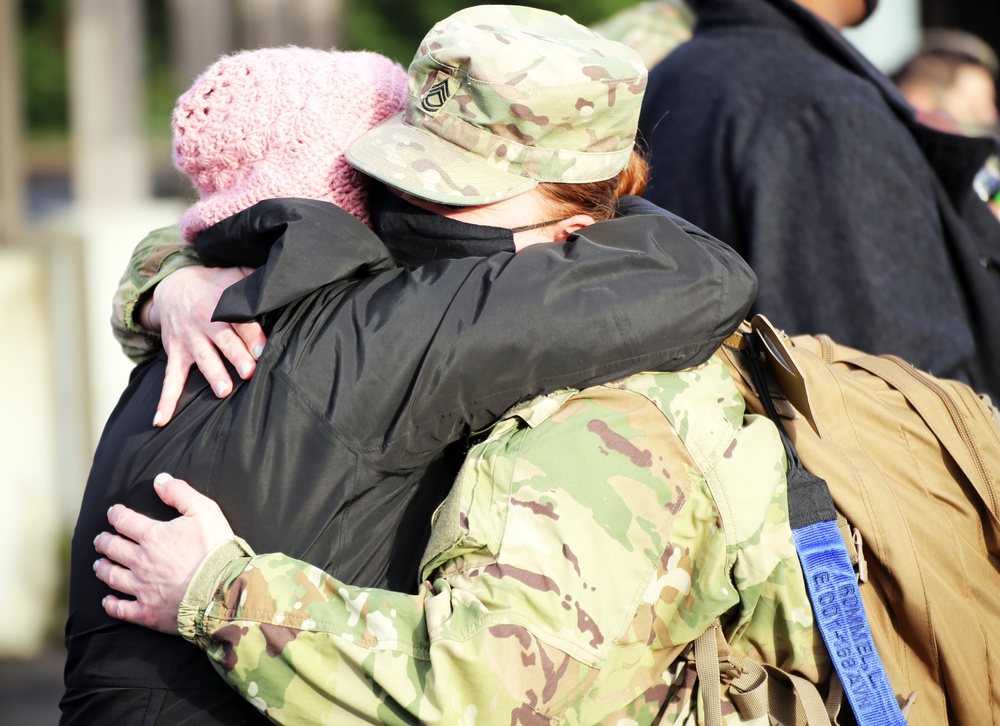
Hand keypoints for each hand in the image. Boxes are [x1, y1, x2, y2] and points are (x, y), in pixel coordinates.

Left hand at [94, 473, 235, 634]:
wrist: (222, 590)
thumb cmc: (215, 548)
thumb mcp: (205, 511)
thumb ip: (180, 492)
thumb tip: (160, 480)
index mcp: (153, 536)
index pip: (124, 521)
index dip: (116, 514)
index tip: (113, 512)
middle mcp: (141, 561)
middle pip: (113, 548)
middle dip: (104, 541)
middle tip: (100, 540)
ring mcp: (142, 588)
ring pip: (112, 576)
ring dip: (102, 569)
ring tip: (98, 565)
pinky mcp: (147, 612)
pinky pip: (121, 609)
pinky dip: (111, 604)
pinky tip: (108, 601)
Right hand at [144, 266, 266, 425]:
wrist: (171, 286)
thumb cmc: (212, 284)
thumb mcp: (232, 273)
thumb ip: (254, 276)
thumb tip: (280, 274)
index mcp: (222, 305)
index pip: (241, 321)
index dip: (252, 336)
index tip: (263, 350)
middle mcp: (204, 324)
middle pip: (223, 341)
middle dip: (236, 356)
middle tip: (249, 371)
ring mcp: (189, 341)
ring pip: (202, 359)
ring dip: (213, 374)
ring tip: (223, 391)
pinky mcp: (175, 354)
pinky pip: (170, 379)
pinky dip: (166, 400)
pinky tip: (162, 420)